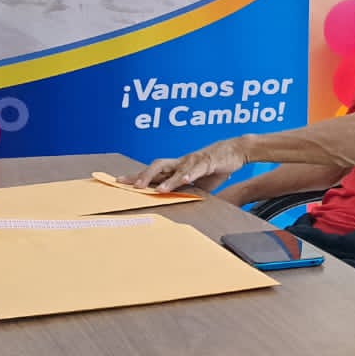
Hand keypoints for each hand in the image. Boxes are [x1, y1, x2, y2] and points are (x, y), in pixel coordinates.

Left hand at [125, 139, 246, 190]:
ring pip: (176, 168)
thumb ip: (186, 190)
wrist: (235, 150)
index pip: (152, 172)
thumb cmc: (214, 166)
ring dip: (167, 180)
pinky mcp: (208, 160)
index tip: (118, 182)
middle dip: (143, 176)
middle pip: (157, 166)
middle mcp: (181, 162)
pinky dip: (191, 174)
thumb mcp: (197, 183)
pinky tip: (186, 180)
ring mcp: (193, 161)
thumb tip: (176, 205)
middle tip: (131, 186)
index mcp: (176, 167)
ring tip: (158, 190)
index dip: (136, 176)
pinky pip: (198, 168)